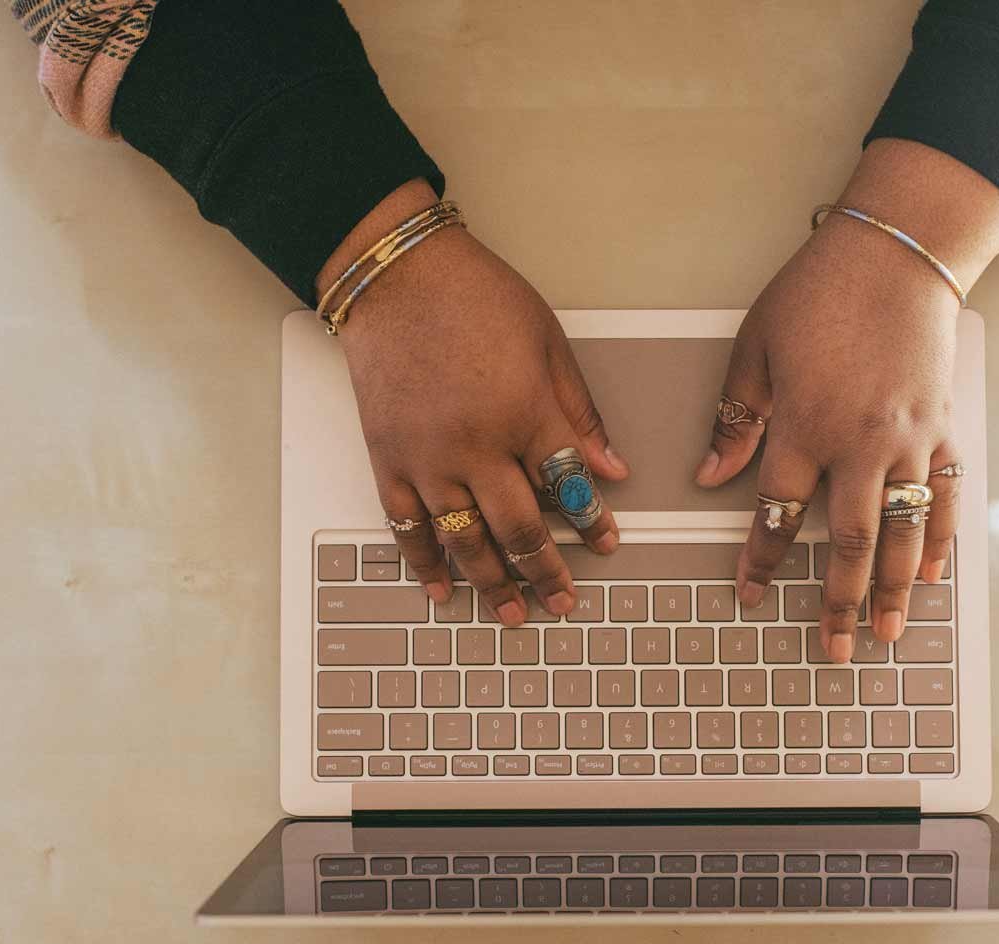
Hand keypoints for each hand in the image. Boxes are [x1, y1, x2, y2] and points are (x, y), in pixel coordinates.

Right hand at [322, 181, 627, 626]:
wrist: (396, 276)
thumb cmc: (473, 295)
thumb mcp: (548, 343)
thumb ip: (579, 412)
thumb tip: (610, 466)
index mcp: (525, 413)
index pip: (570, 486)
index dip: (592, 522)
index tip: (606, 543)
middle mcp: (476, 446)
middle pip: (520, 529)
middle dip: (547, 572)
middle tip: (562, 601)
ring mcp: (427, 458)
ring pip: (465, 539)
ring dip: (493, 583)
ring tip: (513, 612)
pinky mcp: (388, 459)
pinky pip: (407, 526)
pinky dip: (425, 562)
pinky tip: (442, 587)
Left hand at [697, 140, 998, 661]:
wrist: (897, 252)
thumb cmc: (819, 292)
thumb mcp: (756, 347)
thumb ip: (736, 417)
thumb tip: (710, 476)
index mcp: (804, 425)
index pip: (777, 512)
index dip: (762, 560)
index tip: (751, 595)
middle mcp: (860, 444)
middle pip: (847, 543)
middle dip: (837, 602)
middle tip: (832, 646)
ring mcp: (910, 440)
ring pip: (903, 533)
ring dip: (892, 589)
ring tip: (886, 632)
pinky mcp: (943, 428)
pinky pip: (944, 497)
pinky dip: (939, 540)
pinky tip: (931, 575)